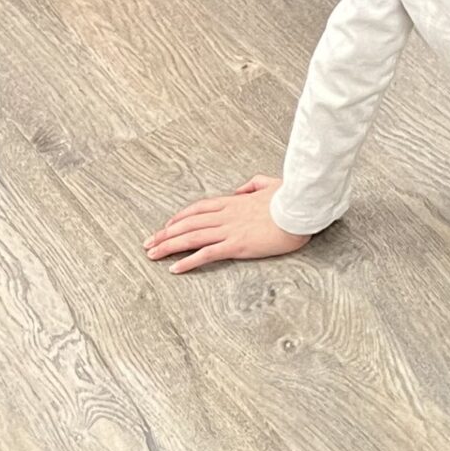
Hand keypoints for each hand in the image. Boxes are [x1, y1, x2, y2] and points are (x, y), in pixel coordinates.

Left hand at [144, 175, 309, 272]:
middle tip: (148, 242)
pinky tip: (175, 267)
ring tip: (152, 254)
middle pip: (188, 223)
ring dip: (169, 246)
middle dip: (165, 233)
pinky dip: (188, 261)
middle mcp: (227, 215)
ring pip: (191, 237)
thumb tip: (240, 189)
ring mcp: (230, 230)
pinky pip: (207, 254)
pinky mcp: (237, 245)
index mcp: (234, 201)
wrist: (301, 209)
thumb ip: (253, 185)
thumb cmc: (290, 198)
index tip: (167, 225)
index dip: (180, 217)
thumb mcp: (270, 184)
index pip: (199, 208)